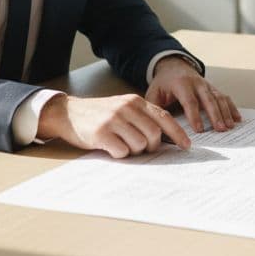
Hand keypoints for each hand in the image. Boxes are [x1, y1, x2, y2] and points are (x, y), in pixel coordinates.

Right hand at [37, 93, 189, 157]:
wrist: (68, 113)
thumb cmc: (100, 115)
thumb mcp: (123, 108)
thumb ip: (142, 117)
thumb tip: (166, 138)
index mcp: (135, 101)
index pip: (164, 117)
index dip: (178, 133)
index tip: (186, 146)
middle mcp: (126, 108)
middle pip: (154, 135)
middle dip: (151, 147)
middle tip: (140, 148)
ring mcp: (114, 120)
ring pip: (139, 145)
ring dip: (133, 151)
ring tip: (121, 144)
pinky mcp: (101, 133)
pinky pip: (122, 152)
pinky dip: (120, 154)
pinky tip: (110, 147)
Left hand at [146, 56, 240, 132]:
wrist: (173, 66)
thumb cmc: (163, 84)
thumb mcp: (153, 93)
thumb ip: (155, 109)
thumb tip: (157, 127)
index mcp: (181, 84)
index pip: (189, 101)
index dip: (194, 116)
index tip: (199, 130)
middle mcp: (196, 83)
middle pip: (208, 99)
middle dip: (215, 115)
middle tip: (220, 129)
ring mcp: (207, 85)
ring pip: (219, 98)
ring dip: (226, 112)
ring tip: (230, 126)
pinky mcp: (213, 88)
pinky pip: (224, 97)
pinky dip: (232, 108)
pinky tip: (237, 118)